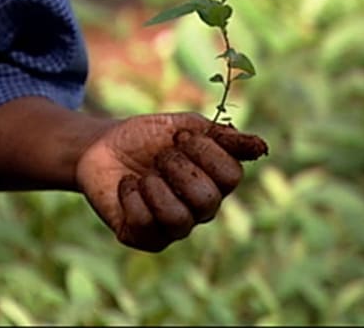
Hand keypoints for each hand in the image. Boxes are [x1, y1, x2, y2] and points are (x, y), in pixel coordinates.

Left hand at [76, 112, 267, 251]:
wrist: (102, 147)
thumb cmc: (148, 137)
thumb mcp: (185, 125)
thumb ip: (222, 136)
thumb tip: (262, 147)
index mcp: (216, 180)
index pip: (231, 176)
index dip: (205, 152)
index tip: (180, 135)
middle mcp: (202, 209)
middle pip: (207, 200)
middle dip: (177, 168)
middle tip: (160, 157)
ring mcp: (175, 227)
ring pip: (179, 219)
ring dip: (155, 187)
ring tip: (144, 175)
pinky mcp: (146, 238)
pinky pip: (146, 225)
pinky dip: (132, 197)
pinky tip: (128, 187)